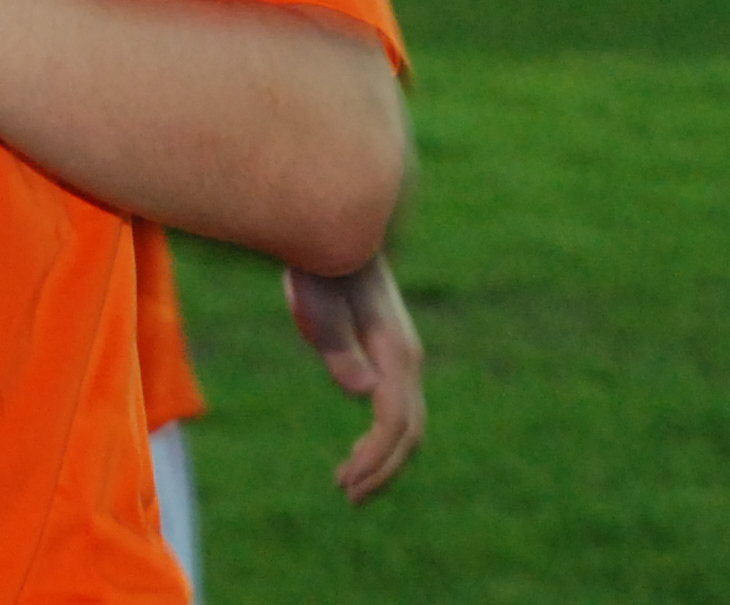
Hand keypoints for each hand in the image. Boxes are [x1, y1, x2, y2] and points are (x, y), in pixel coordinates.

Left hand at [286, 258, 427, 504]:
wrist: (336, 236)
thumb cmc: (320, 269)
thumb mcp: (318, 306)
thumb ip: (340, 348)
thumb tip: (365, 392)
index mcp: (396, 353)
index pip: (395, 422)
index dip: (374, 459)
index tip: (345, 483)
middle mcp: (409, 360)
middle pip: (410, 432)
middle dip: (382, 470)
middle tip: (346, 494)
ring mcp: (405, 359)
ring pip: (409, 425)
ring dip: (385, 460)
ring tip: (349, 484)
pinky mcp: (393, 357)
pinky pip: (399, 411)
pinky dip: (384, 440)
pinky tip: (359, 452)